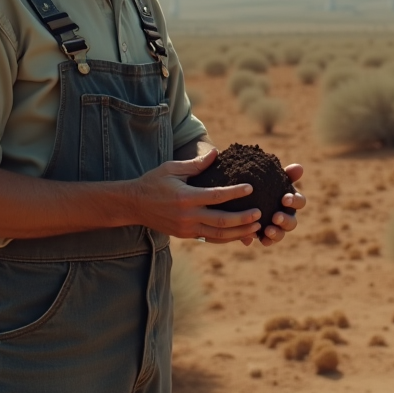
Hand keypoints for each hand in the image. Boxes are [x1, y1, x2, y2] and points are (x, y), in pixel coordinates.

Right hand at [130, 149, 260, 241]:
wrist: (133, 205)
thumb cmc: (153, 182)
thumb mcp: (172, 168)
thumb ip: (195, 164)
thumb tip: (215, 153)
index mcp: (186, 198)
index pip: (216, 197)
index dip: (235, 193)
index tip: (250, 188)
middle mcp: (188, 216)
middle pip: (221, 221)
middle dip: (243, 219)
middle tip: (260, 214)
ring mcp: (187, 228)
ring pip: (218, 235)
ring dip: (239, 233)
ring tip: (256, 228)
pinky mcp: (186, 235)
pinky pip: (210, 239)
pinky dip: (226, 238)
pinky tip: (240, 235)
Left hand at [260, 163, 305, 246]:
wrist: (245, 194)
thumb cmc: (263, 183)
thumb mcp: (272, 177)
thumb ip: (286, 173)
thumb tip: (299, 167)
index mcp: (292, 200)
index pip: (300, 202)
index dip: (294, 201)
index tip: (284, 198)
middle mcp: (287, 216)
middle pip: (292, 222)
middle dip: (285, 220)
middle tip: (276, 217)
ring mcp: (277, 227)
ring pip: (281, 234)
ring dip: (277, 233)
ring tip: (268, 230)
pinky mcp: (265, 235)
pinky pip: (268, 240)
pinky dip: (266, 240)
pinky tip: (260, 238)